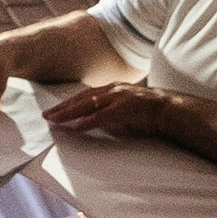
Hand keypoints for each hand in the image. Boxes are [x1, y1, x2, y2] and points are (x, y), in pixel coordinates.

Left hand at [41, 80, 161, 139]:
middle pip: (82, 98)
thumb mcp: (127, 109)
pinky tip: (75, 127)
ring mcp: (118, 98)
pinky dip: (86, 122)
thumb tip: (95, 122)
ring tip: (54, 120)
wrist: (170, 109)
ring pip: (87, 105)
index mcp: (113, 89)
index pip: (86, 95)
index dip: (70, 102)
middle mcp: (113, 90)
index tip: (55, 109)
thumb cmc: (150, 112)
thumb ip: (111, 113)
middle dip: (63, 107)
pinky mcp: (123, 109)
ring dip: (69, 113)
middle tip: (46, 115)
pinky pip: (100, 117)